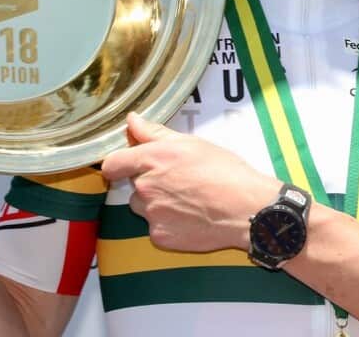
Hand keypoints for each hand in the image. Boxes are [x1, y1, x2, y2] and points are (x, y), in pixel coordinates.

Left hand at [101, 113, 279, 252]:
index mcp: (152, 159)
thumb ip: (155, 133)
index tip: (128, 165)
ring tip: (188, 200)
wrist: (246, 209)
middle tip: (179, 182)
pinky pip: (156, 227)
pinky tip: (191, 217)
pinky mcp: (160, 237)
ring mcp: (152, 214)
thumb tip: (132, 120)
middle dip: (150, 182)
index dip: (118, 164)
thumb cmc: (225, 172)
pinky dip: (169, 224)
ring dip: (157, 204)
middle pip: (133, 185)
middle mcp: (146, 187)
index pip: (112, 164)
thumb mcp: (191, 143)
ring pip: (144, 207)